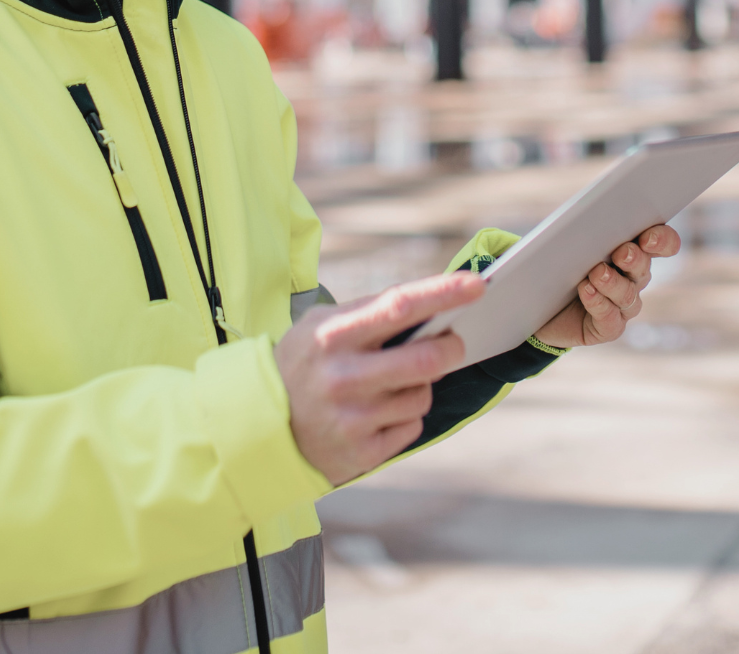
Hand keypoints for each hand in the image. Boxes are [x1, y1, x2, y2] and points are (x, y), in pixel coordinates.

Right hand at [274, 270, 484, 485]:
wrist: (261, 426)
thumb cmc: (303, 364)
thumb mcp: (320, 327)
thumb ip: (369, 314)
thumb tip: (431, 306)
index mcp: (332, 336)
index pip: (399, 306)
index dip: (443, 293)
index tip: (477, 284)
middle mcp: (343, 378)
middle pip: (426, 359)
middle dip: (451, 348)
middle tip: (453, 342)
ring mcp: (354, 419)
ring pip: (423, 395)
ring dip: (421, 384)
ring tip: (392, 383)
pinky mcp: (362, 453)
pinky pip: (412, 426)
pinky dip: (404, 416)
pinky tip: (378, 412)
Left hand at [532, 223, 680, 348]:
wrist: (535, 305)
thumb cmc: (555, 264)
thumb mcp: (565, 241)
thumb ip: (582, 229)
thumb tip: (582, 218)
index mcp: (630, 250)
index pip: (661, 242)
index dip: (662, 239)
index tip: (649, 237)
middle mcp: (633, 278)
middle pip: (644, 266)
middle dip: (635, 259)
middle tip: (622, 252)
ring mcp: (623, 306)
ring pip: (627, 294)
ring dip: (613, 282)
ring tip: (597, 273)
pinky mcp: (608, 327)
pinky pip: (610, 318)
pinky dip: (598, 303)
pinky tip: (586, 291)